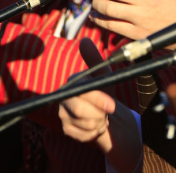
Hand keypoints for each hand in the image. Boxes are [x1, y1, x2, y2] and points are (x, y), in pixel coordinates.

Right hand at [59, 39, 141, 171]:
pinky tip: (97, 125)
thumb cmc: (105, 90)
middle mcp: (63, 98)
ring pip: (85, 125)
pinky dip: (96, 132)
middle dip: (99, 113)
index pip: (82, 92)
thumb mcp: (104, 74)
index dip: (98, 100)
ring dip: (100, 122)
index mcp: (72, 83)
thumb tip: (84, 40)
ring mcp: (63, 115)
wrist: (108, 114)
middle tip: (108, 111)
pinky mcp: (67, 130)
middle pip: (79, 111)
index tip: (112, 105)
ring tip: (102, 116)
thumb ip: (94, 59)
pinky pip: (84, 136)